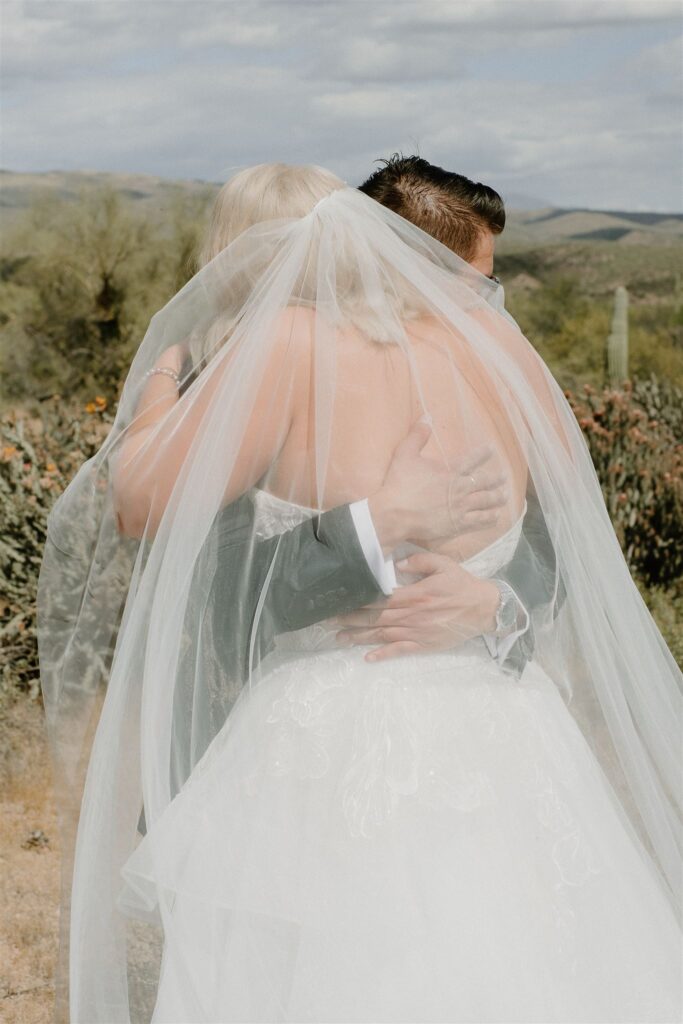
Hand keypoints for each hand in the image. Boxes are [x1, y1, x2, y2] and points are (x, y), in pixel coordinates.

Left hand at [334, 550, 499, 661]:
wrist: (483, 609)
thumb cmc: (462, 584)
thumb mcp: (443, 564)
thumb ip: (419, 560)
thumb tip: (397, 562)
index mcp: (414, 595)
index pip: (378, 598)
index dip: (357, 600)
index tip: (338, 600)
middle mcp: (411, 615)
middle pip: (374, 618)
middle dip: (349, 618)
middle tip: (327, 620)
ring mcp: (416, 632)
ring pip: (382, 635)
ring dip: (359, 637)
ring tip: (338, 638)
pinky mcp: (424, 644)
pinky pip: (400, 651)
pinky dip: (383, 655)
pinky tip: (367, 657)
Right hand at [367, 419, 507, 551]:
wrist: (394, 514)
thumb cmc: (399, 484)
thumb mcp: (405, 454)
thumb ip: (418, 435)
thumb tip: (427, 416)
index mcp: (450, 471)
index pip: (472, 459)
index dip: (484, 453)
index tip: (493, 449)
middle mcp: (460, 488)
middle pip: (484, 482)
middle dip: (496, 478)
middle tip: (504, 476)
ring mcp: (461, 508)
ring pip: (486, 501)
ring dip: (497, 498)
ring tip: (505, 495)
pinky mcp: (458, 525)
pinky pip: (480, 521)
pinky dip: (490, 518)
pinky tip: (496, 517)